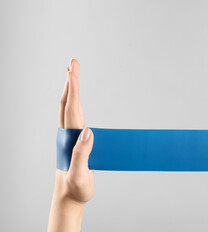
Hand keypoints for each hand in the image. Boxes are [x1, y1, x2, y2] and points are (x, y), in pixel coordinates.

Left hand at [48, 59, 93, 231]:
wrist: (69, 197)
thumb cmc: (75, 188)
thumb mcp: (79, 174)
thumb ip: (81, 154)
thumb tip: (88, 131)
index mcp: (68, 139)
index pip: (71, 110)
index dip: (72, 90)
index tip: (71, 71)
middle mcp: (67, 134)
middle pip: (67, 103)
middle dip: (70, 81)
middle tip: (73, 63)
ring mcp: (70, 136)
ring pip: (69, 108)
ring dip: (72, 89)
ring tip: (74, 74)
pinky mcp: (75, 140)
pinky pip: (75, 116)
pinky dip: (76, 102)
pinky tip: (77, 99)